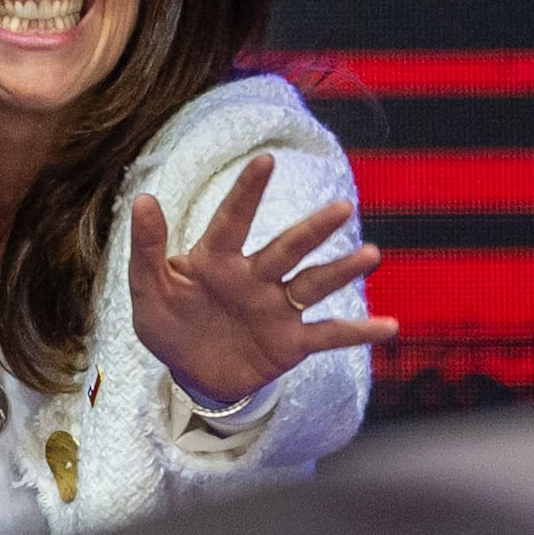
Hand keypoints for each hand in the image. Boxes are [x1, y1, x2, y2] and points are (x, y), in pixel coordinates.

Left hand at [130, 154, 402, 411]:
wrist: (191, 374)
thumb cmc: (170, 324)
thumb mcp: (148, 289)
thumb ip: (147, 249)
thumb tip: (143, 199)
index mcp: (217, 259)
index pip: (233, 220)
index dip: (248, 192)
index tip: (265, 161)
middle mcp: (255, 276)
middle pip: (287, 248)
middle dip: (313, 230)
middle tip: (342, 209)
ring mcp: (277, 308)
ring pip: (314, 284)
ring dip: (342, 271)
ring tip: (371, 255)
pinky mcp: (291, 342)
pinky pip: (329, 335)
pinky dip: (358, 332)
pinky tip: (389, 327)